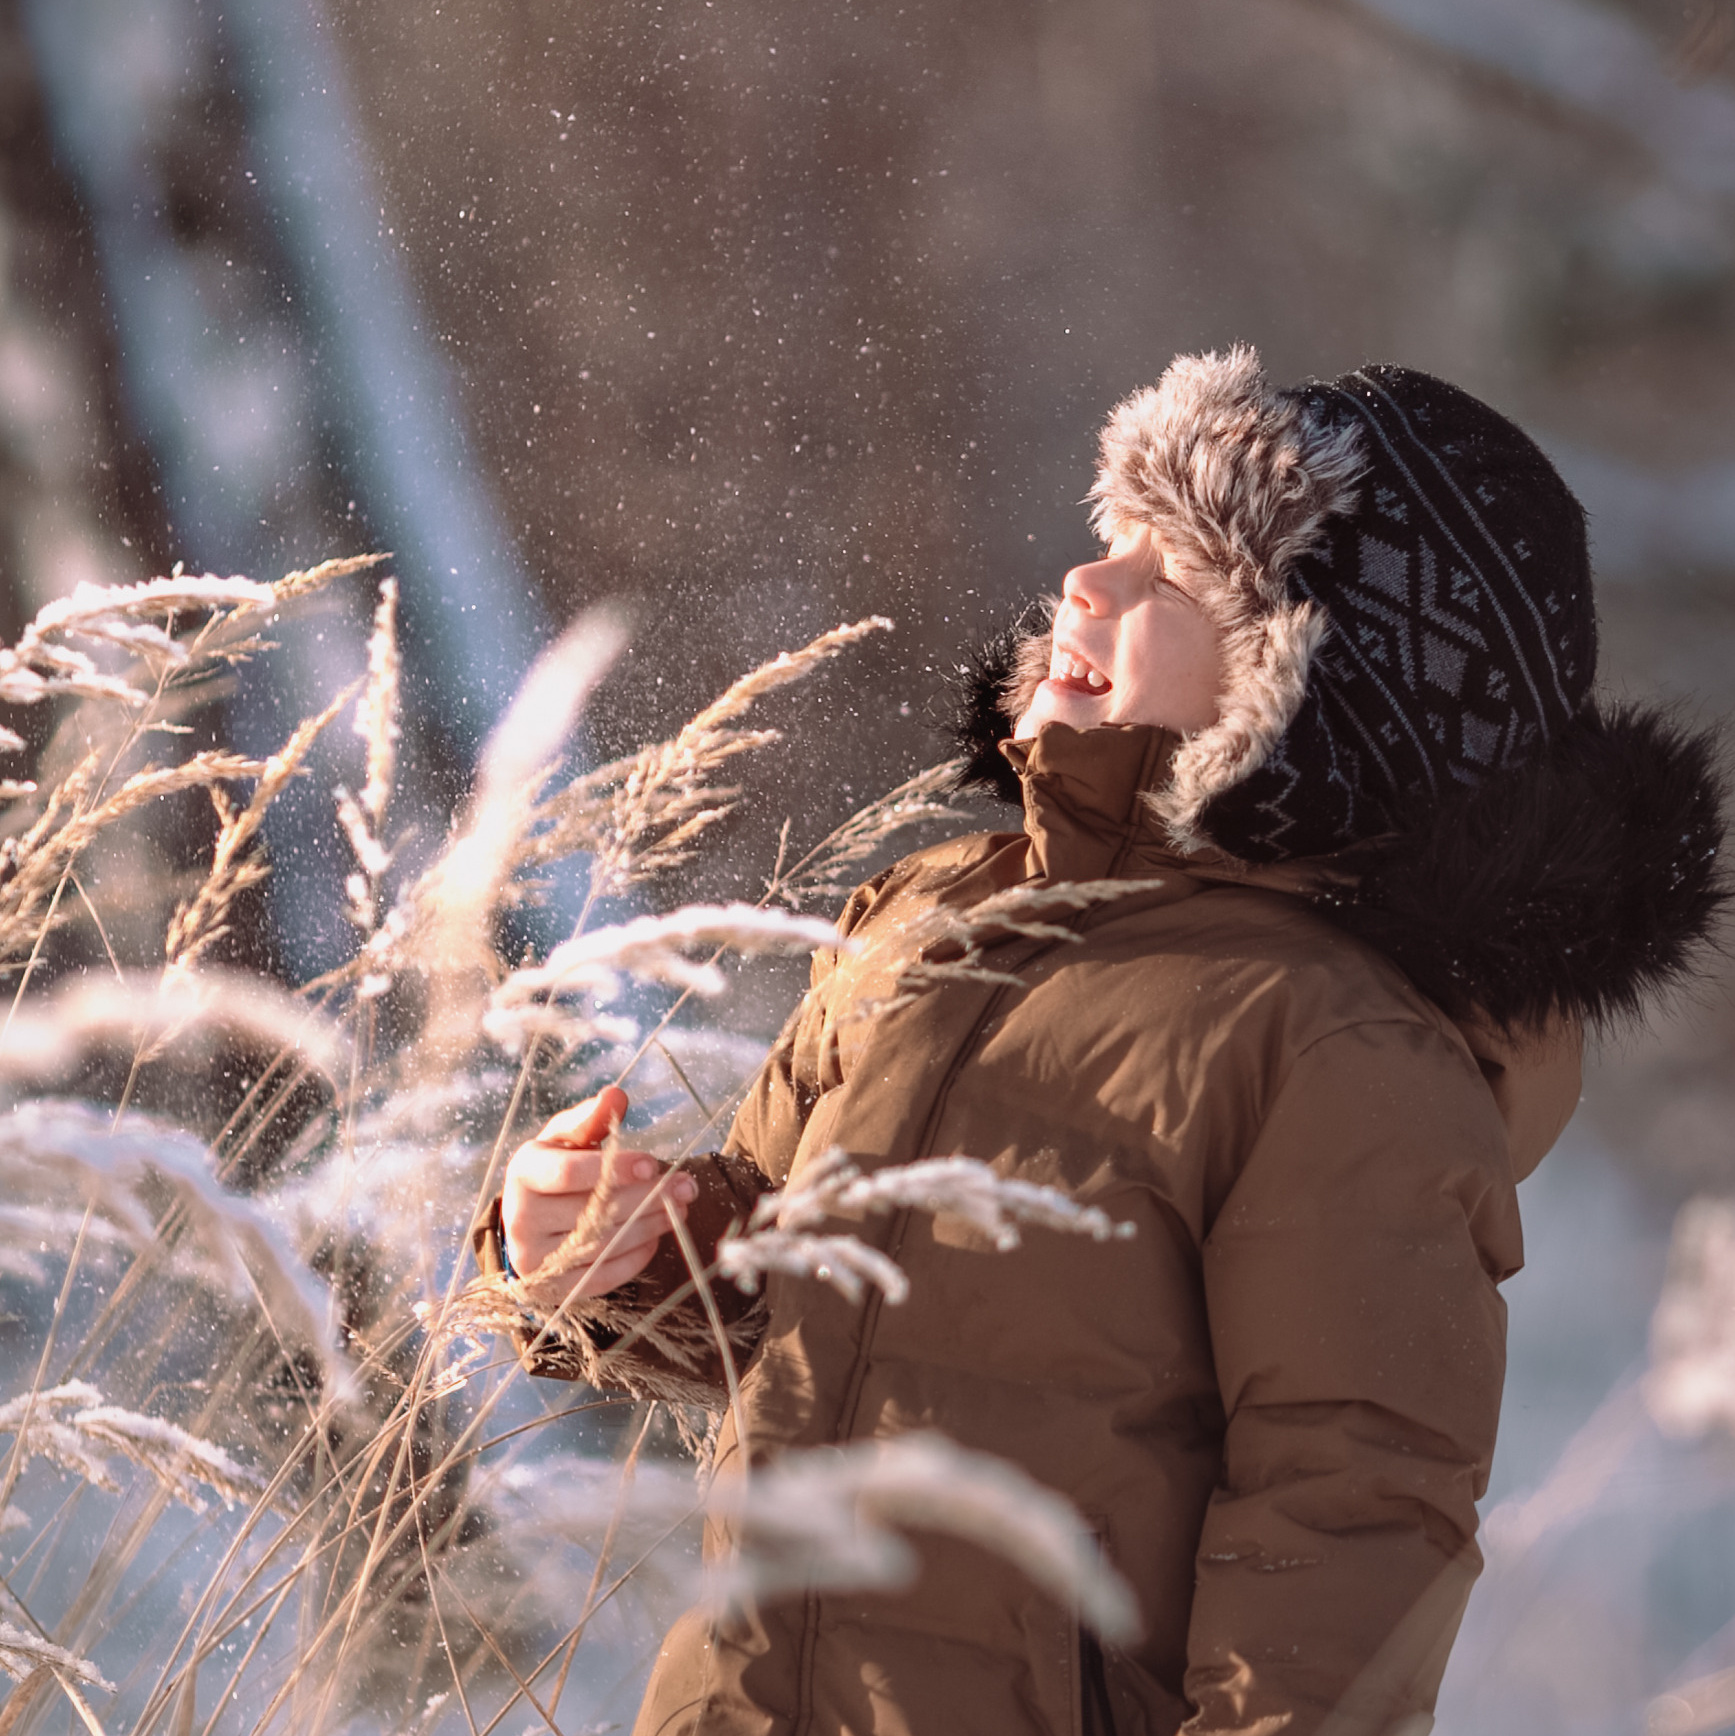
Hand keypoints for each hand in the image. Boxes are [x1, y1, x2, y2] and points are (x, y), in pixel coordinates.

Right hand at [501, 1086, 696, 1302]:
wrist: (526, 1220)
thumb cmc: (555, 1167)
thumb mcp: (566, 1137)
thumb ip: (592, 1118)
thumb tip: (616, 1096)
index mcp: (525, 1172)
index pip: (568, 1172)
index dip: (614, 1168)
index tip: (653, 1164)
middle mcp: (521, 1217)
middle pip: (592, 1211)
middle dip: (646, 1198)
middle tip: (686, 1186)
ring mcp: (533, 1258)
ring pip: (601, 1245)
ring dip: (649, 1226)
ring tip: (679, 1208)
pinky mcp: (550, 1288)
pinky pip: (600, 1278)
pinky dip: (634, 1259)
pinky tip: (656, 1238)